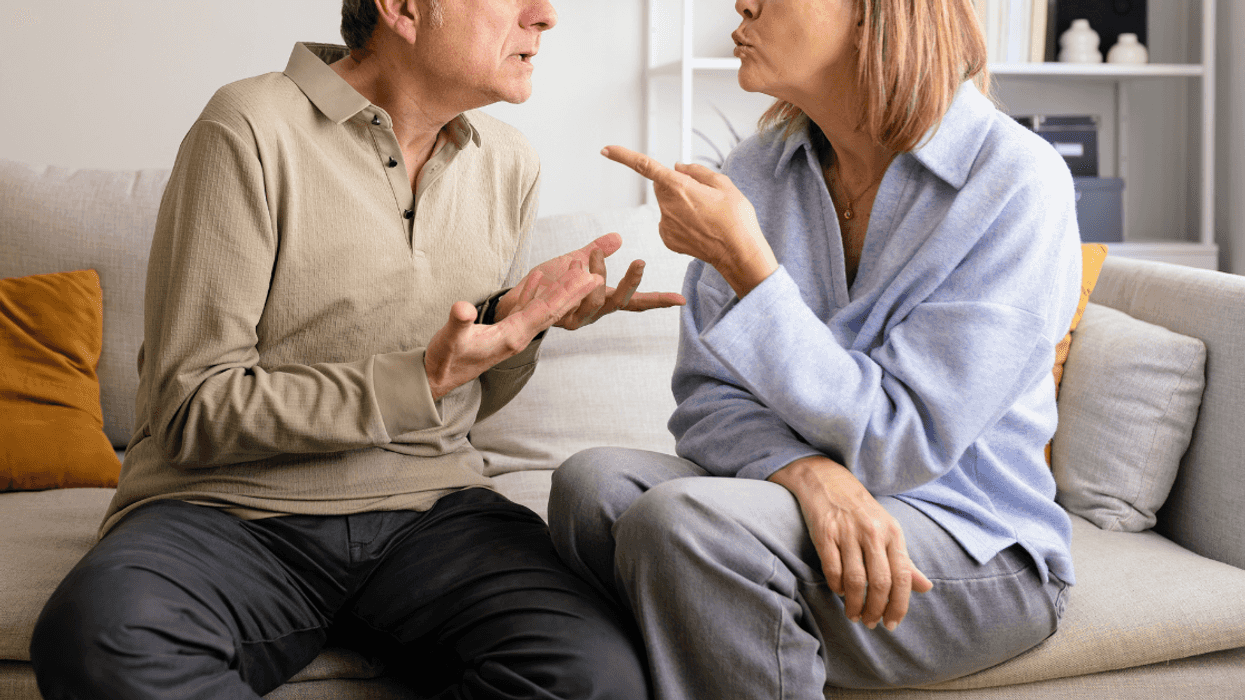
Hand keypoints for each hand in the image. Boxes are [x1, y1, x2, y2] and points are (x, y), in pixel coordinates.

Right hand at [425, 266, 601, 399]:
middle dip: (575, 292)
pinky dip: (534, 292)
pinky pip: (525, 309)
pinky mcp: (504, 332)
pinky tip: (538, 277)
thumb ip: (458, 323)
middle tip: (597, 273)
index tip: (587, 279)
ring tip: (576, 272)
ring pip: (542, 309)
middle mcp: (518, 336)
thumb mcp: (449, 340)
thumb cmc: (445, 361)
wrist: (439, 379)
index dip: (567, 293)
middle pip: (553, 310)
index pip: (546, 311)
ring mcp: (513, 334)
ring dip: (560, 291)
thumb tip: (464, 308)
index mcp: (512, 336)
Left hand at [496, 232, 685, 329]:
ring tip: (586, 255)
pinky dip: (571, 280)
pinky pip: (571, 299)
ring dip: (595, 273)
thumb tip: (618, 237)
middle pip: (621, 301)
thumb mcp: (575, 262)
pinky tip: (568, 266)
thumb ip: (596, 251)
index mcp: (602, 300)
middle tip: (640, 261)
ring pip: (596, 299)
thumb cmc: (547, 285)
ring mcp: (577, 318)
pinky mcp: (558, 319)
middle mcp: (593, 313)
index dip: (658, 300)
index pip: (635, 301)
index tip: (681, 299)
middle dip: (632, 282)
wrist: (515, 301)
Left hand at [601, 145, 777, 297]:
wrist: (738, 253)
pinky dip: (681, 223)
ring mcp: (665, 224)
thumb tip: (679, 167)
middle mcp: (667, 205)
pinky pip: (669, 223)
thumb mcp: (723, 184)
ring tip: (706, 216)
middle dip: (677, 185)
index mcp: (679, 186)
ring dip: (681, 205)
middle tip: (703, 196)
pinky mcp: (667, 239)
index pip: (644, 165)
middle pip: (662, 186)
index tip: (607, 149)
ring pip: (668, 205)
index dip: (623, 156)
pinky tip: (700, 229)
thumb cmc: (736, 218)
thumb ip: (697, 171)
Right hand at [768, 456, 933, 630]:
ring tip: (853, 614)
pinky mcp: (825, 533)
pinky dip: (836, 587)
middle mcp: (873, 532)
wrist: (827, 480)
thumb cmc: (861, 511)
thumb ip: (905, 561)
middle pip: (880, 582)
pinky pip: (832, 569)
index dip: (899, 605)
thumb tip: (927, 587)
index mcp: (893, 532)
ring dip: (854, 604)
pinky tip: (839, 592)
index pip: (903, 577)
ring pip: (855, 580)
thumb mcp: (888, 530)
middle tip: (870, 623)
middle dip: (876, 610)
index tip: (892, 624)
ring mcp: (848, 532)